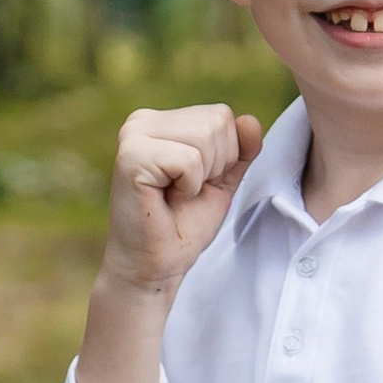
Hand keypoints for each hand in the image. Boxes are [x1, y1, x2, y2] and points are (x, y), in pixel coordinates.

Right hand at [77, 102, 264, 382]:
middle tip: (184, 194)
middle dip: (215, 166)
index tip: (193, 185)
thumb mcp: (221, 182)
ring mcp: (133, 135)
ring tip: (175, 196)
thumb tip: (251, 121)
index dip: (224, 157)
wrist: (154, 267)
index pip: (222, 115)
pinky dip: (189, 186)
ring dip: (201, 178)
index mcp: (160, 121)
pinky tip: (166, 199)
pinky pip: (190, 160)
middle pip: (217, 122)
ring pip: (206, 136)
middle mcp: (142, 121)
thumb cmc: (182, 226)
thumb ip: (239, 151)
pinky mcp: (131, 157)